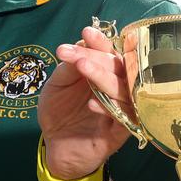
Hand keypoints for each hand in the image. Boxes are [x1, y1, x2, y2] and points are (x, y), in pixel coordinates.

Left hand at [37, 26, 134, 179]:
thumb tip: (81, 43)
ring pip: (124, 89)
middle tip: (76, 55)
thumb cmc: (59, 112)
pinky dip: (109, 108)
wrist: (56, 147)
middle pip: (119, 67)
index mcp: (104, 72)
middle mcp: (117, 87)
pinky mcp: (121, 131)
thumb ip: (69, 68)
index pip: (109, 52)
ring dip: (103, 77)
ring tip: (82, 67)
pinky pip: (124, 117)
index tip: (86, 32)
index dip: (100, 42)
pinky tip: (91, 103)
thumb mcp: (57, 85)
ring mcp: (122, 108)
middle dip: (98, 57)